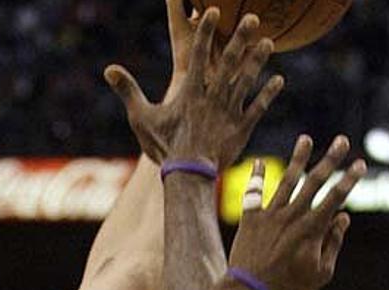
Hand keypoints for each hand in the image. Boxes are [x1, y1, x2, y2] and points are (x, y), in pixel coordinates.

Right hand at [104, 9, 283, 167]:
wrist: (188, 173)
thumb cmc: (163, 146)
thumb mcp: (141, 117)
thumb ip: (127, 90)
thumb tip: (108, 69)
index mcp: (191, 91)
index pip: (200, 54)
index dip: (207, 31)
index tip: (214, 11)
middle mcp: (214, 97)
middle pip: (230, 62)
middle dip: (240, 38)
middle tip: (252, 17)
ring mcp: (230, 112)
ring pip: (247, 81)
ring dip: (258, 60)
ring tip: (268, 42)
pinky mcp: (241, 128)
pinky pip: (258, 108)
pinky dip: (268, 94)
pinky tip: (279, 79)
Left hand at [228, 135, 366, 289]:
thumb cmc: (288, 287)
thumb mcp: (320, 273)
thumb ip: (333, 243)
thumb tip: (344, 218)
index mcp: (312, 228)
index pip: (336, 197)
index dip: (350, 179)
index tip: (360, 163)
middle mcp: (292, 216)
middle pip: (315, 182)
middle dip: (330, 159)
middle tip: (341, 140)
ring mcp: (270, 215)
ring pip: (287, 181)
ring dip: (298, 159)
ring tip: (305, 138)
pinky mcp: (251, 219)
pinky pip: (254, 193)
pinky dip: (257, 177)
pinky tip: (259, 162)